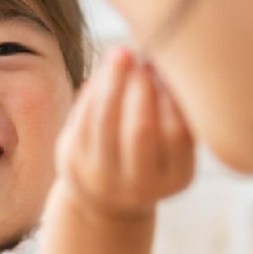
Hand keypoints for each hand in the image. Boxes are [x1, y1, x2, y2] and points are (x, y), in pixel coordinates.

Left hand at [56, 46, 195, 220]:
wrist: (106, 198)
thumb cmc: (150, 156)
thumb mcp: (171, 144)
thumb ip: (174, 108)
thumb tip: (158, 59)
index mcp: (176, 179)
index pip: (179, 133)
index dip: (172, 96)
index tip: (168, 68)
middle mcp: (140, 187)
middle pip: (140, 130)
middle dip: (141, 88)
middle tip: (143, 59)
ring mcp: (103, 179)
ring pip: (106, 120)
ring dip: (114, 81)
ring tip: (121, 54)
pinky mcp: (74, 164)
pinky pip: (82, 119)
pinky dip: (93, 92)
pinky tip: (103, 75)